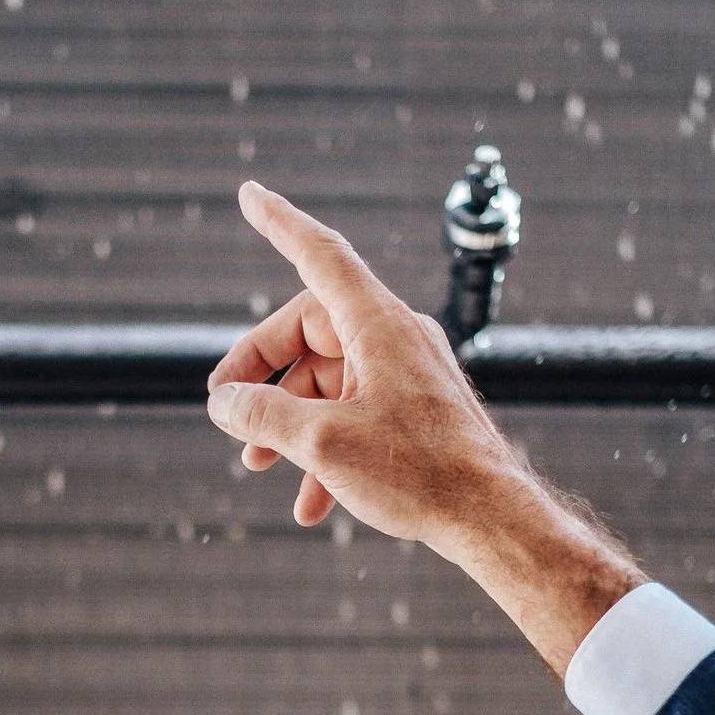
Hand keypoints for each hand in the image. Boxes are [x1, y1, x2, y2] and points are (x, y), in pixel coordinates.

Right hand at [205, 181, 542, 549]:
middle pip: (308, 332)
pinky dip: (323, 452)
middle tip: (225, 413)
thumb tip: (223, 403)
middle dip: (261, 375)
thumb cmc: (418, 473)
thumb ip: (262, 414)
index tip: (250, 194)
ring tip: (257, 465)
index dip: (280, 224)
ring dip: (287, 424)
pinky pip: (354, 417)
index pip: (320, 256)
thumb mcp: (321, 442)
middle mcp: (395, 338)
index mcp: (377, 324)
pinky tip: (309, 505)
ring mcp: (407, 376)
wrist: (491, 520)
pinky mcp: (415, 413)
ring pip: (327, 384)